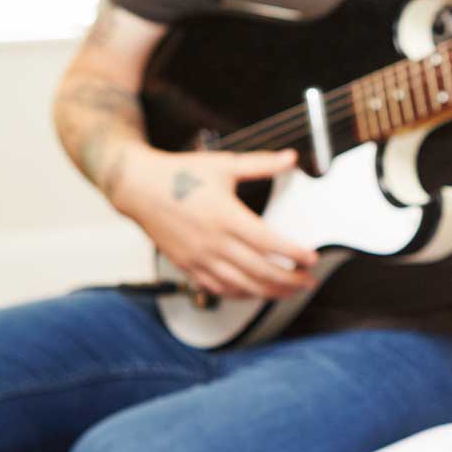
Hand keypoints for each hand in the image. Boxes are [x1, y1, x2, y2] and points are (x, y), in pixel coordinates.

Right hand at [108, 146, 318, 299]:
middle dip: (289, 280)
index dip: (294, 254)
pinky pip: (218, 288)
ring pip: (241, 285)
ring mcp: (199, 258)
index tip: (312, 259)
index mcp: (226, 216)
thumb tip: (290, 157)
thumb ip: (261, 164)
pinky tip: (254, 293)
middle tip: (308, 282)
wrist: (138, 187)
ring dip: (269, 292)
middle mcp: (213, 242)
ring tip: (289, 292)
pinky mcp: (187, 266)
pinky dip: (240, 294)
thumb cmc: (180, 174)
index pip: (269, 243)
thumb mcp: (224, 164)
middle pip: (259, 271)